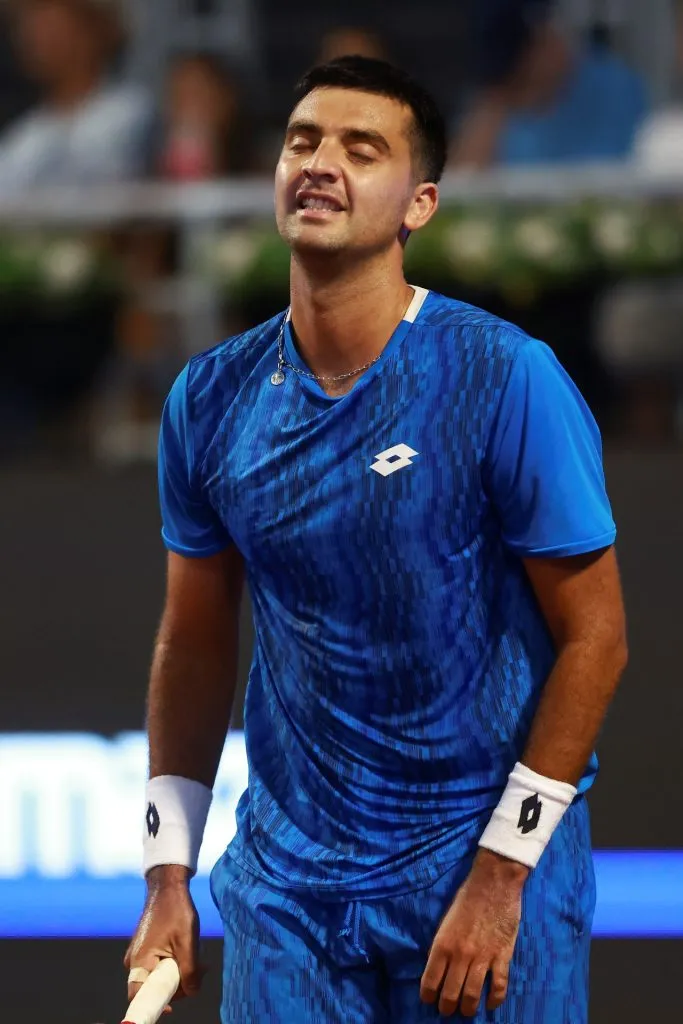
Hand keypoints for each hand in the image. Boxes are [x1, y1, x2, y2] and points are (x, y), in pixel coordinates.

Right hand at [124, 865, 204, 1010]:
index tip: (174, 1007)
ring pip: (160, 976)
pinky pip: (160, 965)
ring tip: (200, 960)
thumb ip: (189, 971)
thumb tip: (192, 992)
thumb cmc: (176, 911)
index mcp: (140, 962)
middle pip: (155, 988)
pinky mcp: (146, 948)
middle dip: (179, 985)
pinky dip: (175, 963)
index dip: (157, 1005)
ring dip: (180, 973)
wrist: (168, 886)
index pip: (140, 997)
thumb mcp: (188, 943)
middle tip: (200, 972)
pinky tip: (191, 952)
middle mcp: (135, 961)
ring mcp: (140, 954)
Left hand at [420, 849, 527, 1017]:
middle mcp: (460, 955)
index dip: (428, 995)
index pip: (430, 980)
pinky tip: (491, 1004)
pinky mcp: (503, 956)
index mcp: (443, 944)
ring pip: (473, 995)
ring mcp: (483, 957)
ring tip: (466, 1012)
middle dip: (447, 1007)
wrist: (494, 882)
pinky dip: (495, 999)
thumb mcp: (446, 919)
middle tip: (447, 1010)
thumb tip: (440, 965)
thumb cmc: (467, 896)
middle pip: (451, 993)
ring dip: (468, 1008)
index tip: (429, 1000)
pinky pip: (499, 986)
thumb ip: (443, 944)